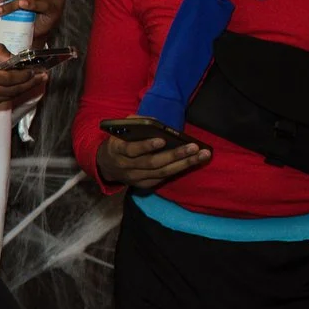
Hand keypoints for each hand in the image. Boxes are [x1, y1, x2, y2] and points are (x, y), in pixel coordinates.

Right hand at [0, 43, 45, 110]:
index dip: (25, 76)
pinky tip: (14, 89)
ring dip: (21, 91)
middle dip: (29, 84)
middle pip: (10, 91)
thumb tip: (11, 56)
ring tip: (33, 83)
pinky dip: (7, 95)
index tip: (36, 69)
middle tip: (42, 77)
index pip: (8, 78)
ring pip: (4, 98)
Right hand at [95, 122, 210, 191]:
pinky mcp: (142, 185)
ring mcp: (134, 178)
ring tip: (201, 155)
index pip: (132, 150)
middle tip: (194, 147)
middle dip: (175, 155)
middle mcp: (125, 166)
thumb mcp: (123, 128)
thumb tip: (159, 124)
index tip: (162, 140)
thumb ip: (138, 123)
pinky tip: (192, 163)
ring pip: (161, 173)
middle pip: (152, 163)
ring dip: (183, 164)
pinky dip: (177, 171)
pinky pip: (161, 179)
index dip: (146, 146)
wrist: (107, 163)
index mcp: (117, 150)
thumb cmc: (120, 140)